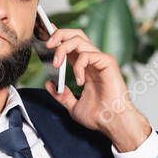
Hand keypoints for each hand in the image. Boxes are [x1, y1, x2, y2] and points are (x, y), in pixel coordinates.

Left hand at [43, 28, 151, 151]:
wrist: (112, 123)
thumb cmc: (99, 116)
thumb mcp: (73, 106)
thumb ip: (61, 95)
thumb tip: (49, 84)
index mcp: (85, 67)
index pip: (70, 45)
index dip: (58, 37)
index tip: (44, 34)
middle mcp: (93, 60)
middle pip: (75, 34)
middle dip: (59, 34)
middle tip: (47, 45)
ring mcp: (100, 60)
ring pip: (79, 40)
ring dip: (63, 49)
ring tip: (56, 64)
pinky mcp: (107, 62)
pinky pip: (87, 55)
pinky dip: (78, 66)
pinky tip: (80, 81)